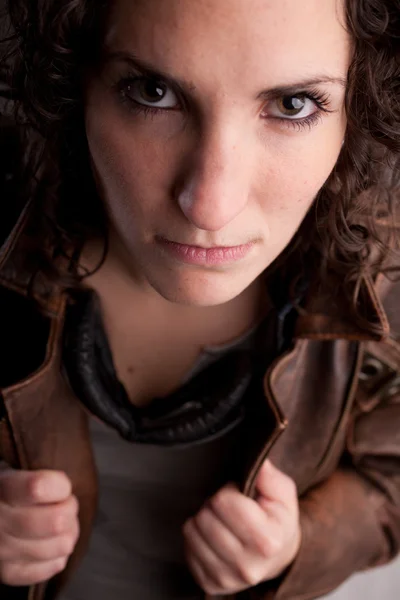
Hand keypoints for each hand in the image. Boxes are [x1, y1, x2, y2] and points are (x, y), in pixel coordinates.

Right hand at [0, 467, 78, 585]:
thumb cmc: (14, 487)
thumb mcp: (20, 468)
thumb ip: (41, 475)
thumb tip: (66, 486)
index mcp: (3, 488)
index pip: (38, 488)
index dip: (61, 486)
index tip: (62, 485)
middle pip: (56, 522)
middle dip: (70, 510)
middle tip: (66, 504)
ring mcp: (2, 551)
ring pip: (59, 546)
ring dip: (70, 533)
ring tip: (64, 523)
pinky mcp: (7, 572)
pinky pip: (49, 568)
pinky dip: (59, 556)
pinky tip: (53, 543)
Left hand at [183, 459, 300, 594]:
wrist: (278, 556)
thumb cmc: (277, 520)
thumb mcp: (283, 493)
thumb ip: (269, 476)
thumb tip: (258, 464)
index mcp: (267, 542)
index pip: (224, 502)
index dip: (229, 490)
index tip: (238, 494)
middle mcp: (247, 567)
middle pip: (205, 517)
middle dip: (214, 504)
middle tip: (228, 507)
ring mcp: (227, 579)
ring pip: (192, 532)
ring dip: (203, 519)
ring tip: (221, 520)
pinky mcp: (210, 584)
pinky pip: (187, 548)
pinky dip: (197, 537)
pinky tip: (214, 535)